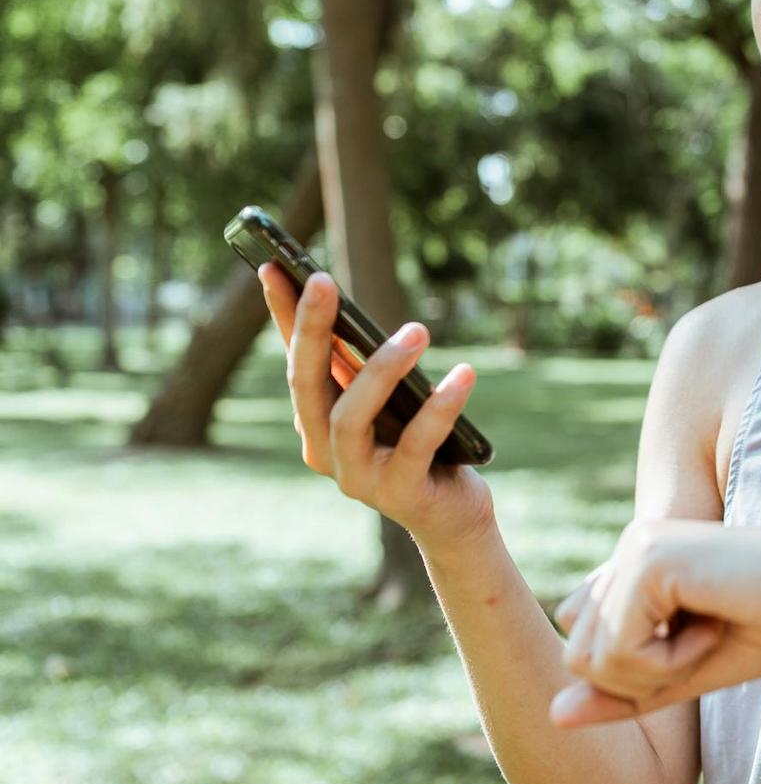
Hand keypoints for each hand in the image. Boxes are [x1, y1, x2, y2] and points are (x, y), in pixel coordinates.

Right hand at [258, 262, 494, 549]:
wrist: (450, 517)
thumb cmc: (419, 447)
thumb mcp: (391, 400)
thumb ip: (368, 366)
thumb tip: (349, 310)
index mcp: (316, 423)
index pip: (295, 361)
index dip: (282, 315)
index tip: (272, 266)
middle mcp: (325, 450)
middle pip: (306, 385)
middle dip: (310, 330)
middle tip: (322, 279)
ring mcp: (357, 477)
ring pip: (351, 417)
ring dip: (381, 369)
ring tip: (417, 330)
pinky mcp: (400, 493)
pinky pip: (417, 444)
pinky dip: (440, 408)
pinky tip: (464, 373)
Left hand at [548, 517, 760, 726]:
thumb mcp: (686, 674)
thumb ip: (622, 693)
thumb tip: (554, 716)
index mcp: (634, 565)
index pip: (582, 646)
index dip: (636, 672)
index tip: (697, 644)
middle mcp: (627, 548)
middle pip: (576, 656)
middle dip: (639, 677)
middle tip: (704, 642)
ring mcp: (635, 549)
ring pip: (591, 658)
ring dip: (655, 671)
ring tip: (709, 633)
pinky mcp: (648, 561)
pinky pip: (621, 651)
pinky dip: (670, 662)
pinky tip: (713, 626)